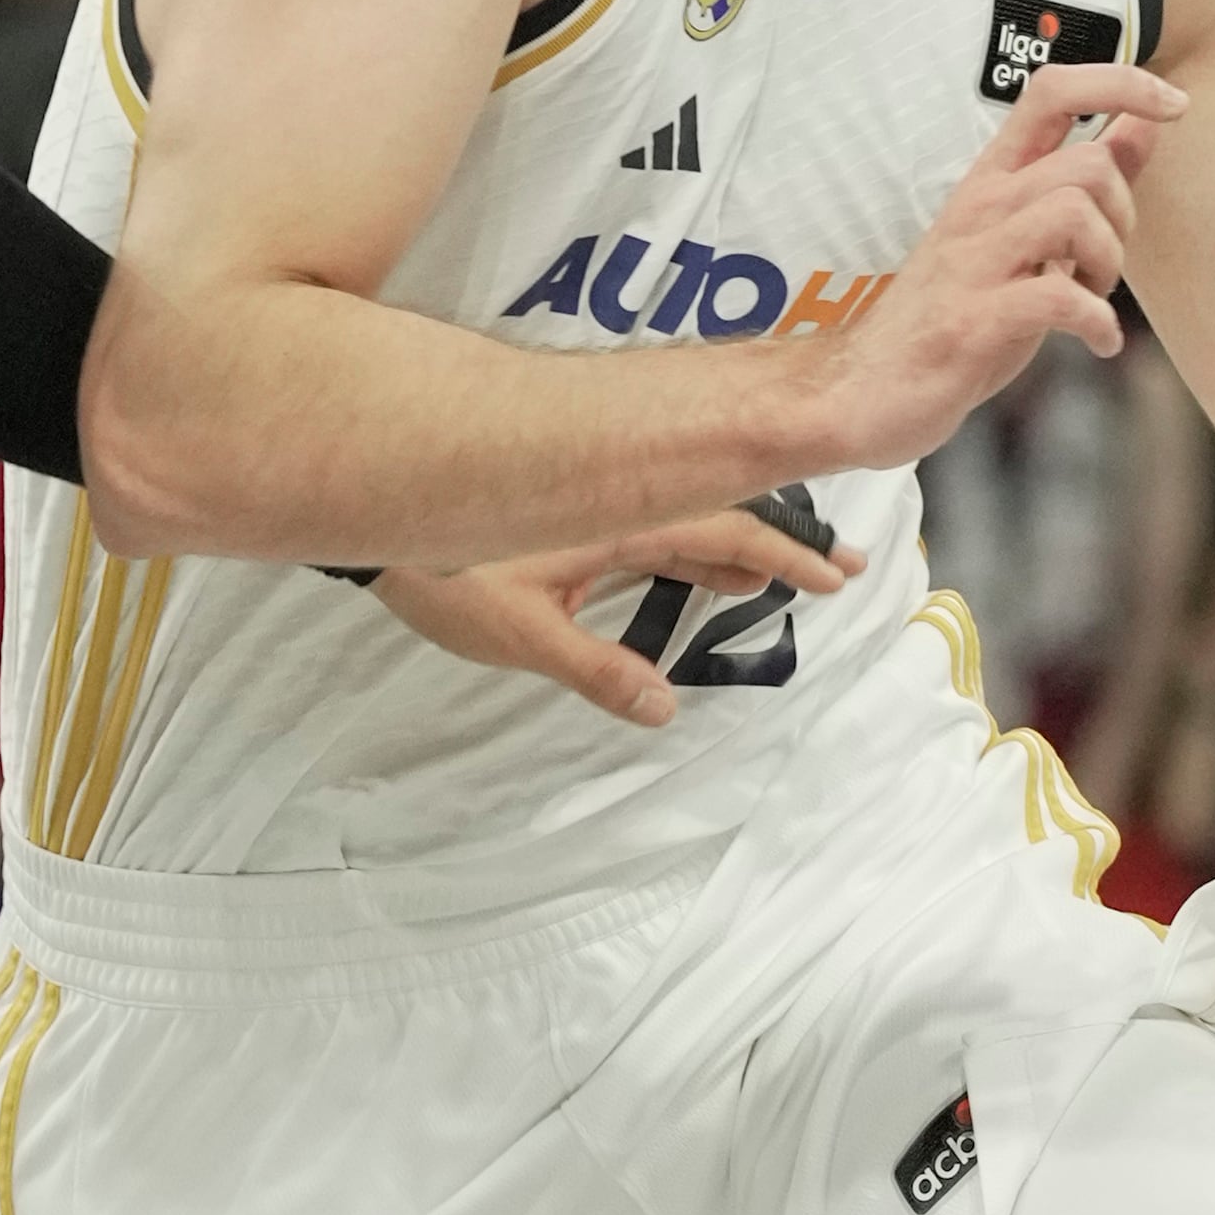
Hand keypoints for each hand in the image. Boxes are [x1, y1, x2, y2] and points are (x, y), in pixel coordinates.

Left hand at [379, 493, 854, 731]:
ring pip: (684, 521)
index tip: (833, 577)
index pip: (717, 531)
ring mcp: (592, 511)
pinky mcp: (570, 524)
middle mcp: (613, 504)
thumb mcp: (517, 633)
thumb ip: (593, 669)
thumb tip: (666, 710)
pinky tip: (714, 574)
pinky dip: (695, 550)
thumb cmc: (441, 575)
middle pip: (714, 517)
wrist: (372, 525)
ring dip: (740, 547)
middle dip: (779, 544)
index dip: (779, 553)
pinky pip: (652, 529)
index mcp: (613, 520)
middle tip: (842, 570)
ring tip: (790, 574)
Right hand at [799, 78, 1178, 470]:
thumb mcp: (1024, 238)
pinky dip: (1095, 323)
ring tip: (1091, 302)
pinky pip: (1056, 299)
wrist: (862, 391)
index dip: (1121, 83)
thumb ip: (1083, 181)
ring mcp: (973, 263)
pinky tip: (1096, 344)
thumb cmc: (953, 314)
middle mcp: (980, 208)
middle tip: (1102, 267)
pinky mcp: (971, 321)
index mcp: (991, 180)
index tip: (1174, 106)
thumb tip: (1146, 121)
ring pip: (1074, 215)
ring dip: (1108, 265)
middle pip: (1088, 163)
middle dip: (1124, 216)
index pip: (1052, 91)